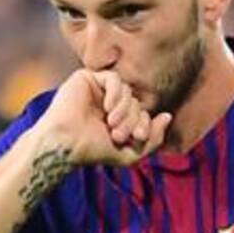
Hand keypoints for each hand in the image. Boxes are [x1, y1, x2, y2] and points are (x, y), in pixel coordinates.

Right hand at [38, 69, 171, 166]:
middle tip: (119, 134)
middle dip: (134, 119)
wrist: (65, 144)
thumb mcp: (131, 154)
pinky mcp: (87, 78)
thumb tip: (168, 116)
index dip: (146, 124)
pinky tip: (107, 108)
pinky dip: (116, 93)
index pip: (144, 114)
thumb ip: (154, 139)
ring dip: (125, 110)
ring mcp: (98, 90)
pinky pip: (114, 78)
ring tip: (111, 124)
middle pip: (138, 103)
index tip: (138, 137)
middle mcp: (109, 103)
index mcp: (119, 119)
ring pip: (128, 91)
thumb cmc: (93, 151)